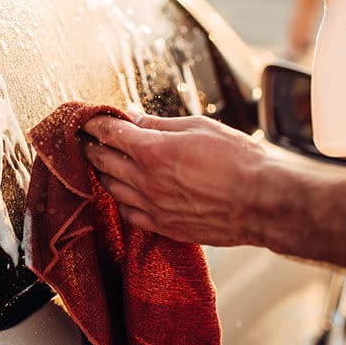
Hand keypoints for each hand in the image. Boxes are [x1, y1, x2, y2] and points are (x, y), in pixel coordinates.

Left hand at [81, 112, 270, 245]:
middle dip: (89, 145)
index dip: (93, 124)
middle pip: (102, 160)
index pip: (108, 134)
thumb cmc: (238, 160)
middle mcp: (145, 181)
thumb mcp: (198, 127)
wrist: (262, 203)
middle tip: (83, 137)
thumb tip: (132, 117)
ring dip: (101, 171)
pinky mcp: (163, 226)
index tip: (86, 119)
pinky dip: (120, 199)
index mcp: (152, 151)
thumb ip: (159, 124)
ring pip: (110, 187)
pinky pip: (128, 213)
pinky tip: (123, 191)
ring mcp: (152, 207)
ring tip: (99, 160)